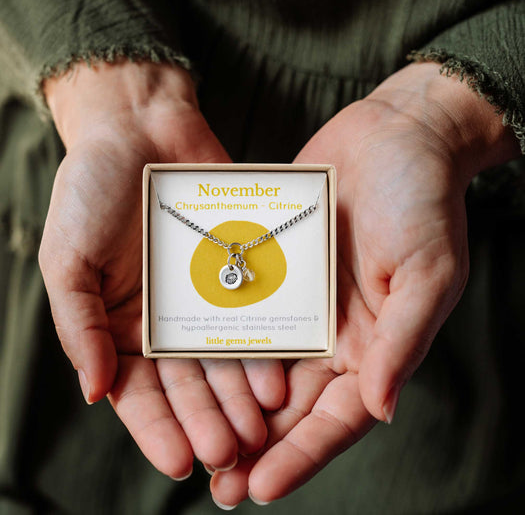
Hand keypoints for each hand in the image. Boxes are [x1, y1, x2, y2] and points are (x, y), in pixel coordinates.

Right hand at [39, 60, 284, 478]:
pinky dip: (262, 349)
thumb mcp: (68, 259)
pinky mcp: (237, 274)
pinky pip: (251, 317)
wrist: (141, 129)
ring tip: (261, 427)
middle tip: (232, 453)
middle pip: (189, 385)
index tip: (180, 462)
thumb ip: (80, 325)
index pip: (138, 392)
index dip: (158, 428)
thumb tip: (94, 392)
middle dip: (209, 420)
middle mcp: (166, 322)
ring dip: (240, 397)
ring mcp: (204, 299)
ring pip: (225, 360)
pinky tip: (277, 377)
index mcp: (120, 327)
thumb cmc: (93, 190)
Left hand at [210, 62, 519, 505]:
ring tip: (194, 439)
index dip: (302, 455)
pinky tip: (189, 368)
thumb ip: (402, 340)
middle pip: (292, 406)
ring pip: (262, 368)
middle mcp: (335, 333)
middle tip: (216, 484)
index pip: (337, 416)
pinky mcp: (276, 271)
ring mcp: (301, 303)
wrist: (394, 136)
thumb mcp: (426, 271)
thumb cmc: (422, 201)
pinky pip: (247, 312)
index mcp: (375, 344)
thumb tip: (380, 408)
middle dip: (257, 446)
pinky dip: (223, 343)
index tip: (260, 487)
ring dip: (231, 406)